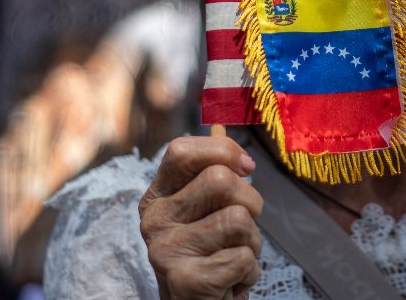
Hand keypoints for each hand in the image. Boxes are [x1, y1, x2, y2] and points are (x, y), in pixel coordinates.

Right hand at [139, 136, 263, 299]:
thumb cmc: (209, 254)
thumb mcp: (205, 209)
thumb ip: (210, 167)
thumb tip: (220, 122)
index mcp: (157, 197)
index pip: (181, 149)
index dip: (223, 151)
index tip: (246, 169)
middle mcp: (153, 221)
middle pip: (221, 180)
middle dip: (251, 203)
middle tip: (241, 229)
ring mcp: (165, 251)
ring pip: (238, 220)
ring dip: (252, 243)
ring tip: (233, 256)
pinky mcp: (185, 282)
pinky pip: (244, 258)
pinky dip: (249, 272)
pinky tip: (230, 281)